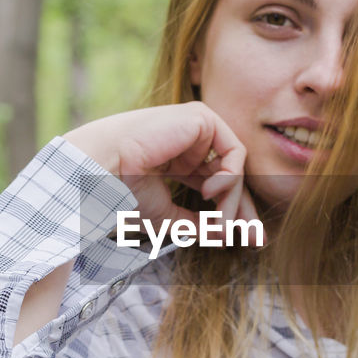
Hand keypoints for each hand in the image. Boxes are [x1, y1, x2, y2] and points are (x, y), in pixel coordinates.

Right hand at [65, 102, 258, 229]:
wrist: (101, 172)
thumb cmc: (122, 192)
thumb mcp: (166, 216)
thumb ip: (198, 224)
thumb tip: (227, 235)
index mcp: (177, 160)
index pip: (215, 185)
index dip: (231, 212)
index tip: (246, 239)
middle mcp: (189, 142)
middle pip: (230, 177)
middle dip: (244, 209)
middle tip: (256, 238)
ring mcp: (196, 128)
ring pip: (234, 168)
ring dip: (232, 201)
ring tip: (220, 223)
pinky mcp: (202, 118)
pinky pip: (235, 153)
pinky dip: (230, 178)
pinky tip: (210, 193)